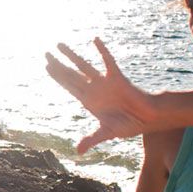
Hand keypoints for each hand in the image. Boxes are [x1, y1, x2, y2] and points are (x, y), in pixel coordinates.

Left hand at [44, 38, 157, 152]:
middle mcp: (94, 89)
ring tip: (58, 44)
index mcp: (89, 101)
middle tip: (45, 53)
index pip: (69, 86)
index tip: (46, 66)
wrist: (147, 118)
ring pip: (84, 66)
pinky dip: (102, 51)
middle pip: (71, 75)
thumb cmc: (127, 125)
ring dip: (71, 56)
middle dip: (58, 65)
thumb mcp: (107, 132)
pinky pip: (108, 61)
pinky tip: (95, 40)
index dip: (58, 77)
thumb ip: (92, 139)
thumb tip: (79, 152)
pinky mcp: (117, 77)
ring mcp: (104, 82)